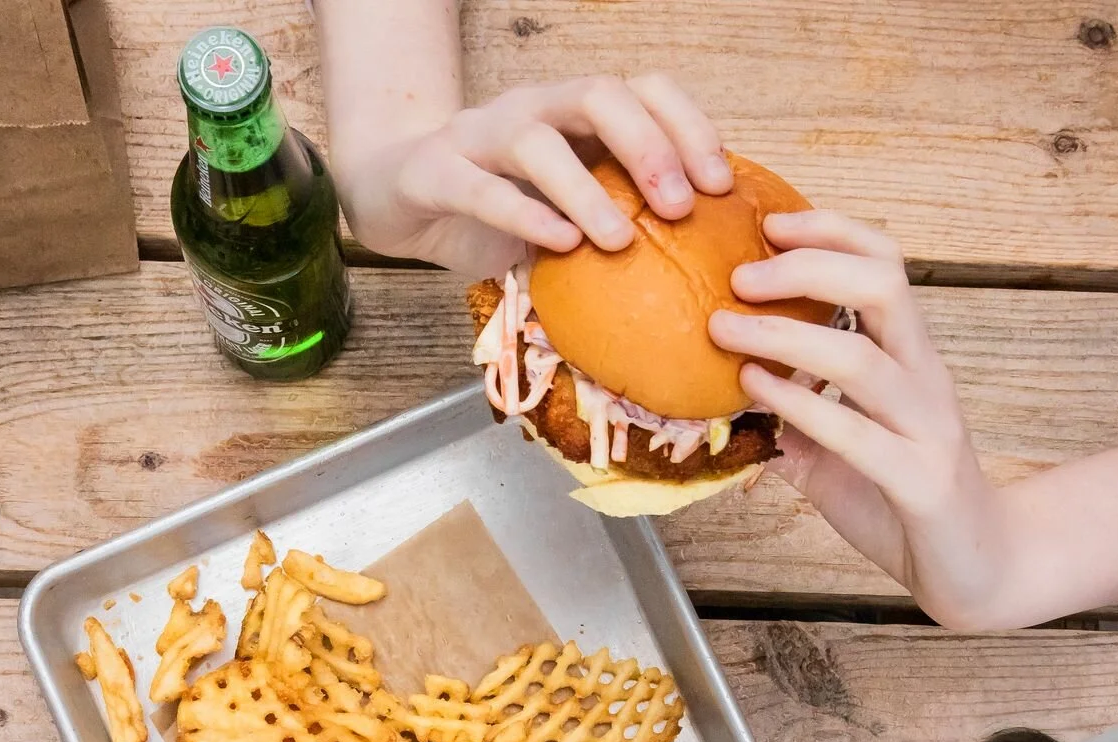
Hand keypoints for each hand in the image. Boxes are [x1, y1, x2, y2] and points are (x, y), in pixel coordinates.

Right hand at [338, 74, 731, 274]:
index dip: (688, 127)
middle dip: (648, 147)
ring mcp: (481, 136)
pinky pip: (482, 189)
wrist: (397, 200)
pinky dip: (524, 215)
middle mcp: (533, 110)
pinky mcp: (436, 173)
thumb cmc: (493, 208)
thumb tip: (694, 274)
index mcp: (574, 114)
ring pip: (539, 141)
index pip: (644, 90)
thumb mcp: (563, 212)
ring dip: (587, 189)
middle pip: (599, 95)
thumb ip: (614, 221)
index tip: (720, 186)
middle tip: (679, 207)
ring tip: (619, 240)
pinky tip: (559, 245)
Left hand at [707, 212, 1009, 630]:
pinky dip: (801, 408)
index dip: (831, 231)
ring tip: (726, 330)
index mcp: (909, 357)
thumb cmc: (902, 501)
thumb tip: (722, 398)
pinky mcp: (920, 481)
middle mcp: (923, 378)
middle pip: (881, 286)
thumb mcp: (835, 453)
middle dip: (806, 267)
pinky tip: (758, 393)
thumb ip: (790, 420)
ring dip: (785, 337)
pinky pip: (857, 435)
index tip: (768, 223)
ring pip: (861, 358)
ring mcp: (926, 427)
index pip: (885, 263)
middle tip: (739, 274)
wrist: (976, 567)